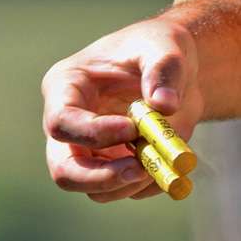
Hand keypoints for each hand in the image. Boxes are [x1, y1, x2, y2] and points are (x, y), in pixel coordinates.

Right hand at [41, 16, 202, 201]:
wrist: (178, 73)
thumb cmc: (160, 49)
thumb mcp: (165, 48)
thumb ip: (164, 71)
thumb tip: (164, 105)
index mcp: (66, 88)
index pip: (62, 122)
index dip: (94, 133)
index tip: (133, 128)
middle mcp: (71, 126)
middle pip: (64, 171)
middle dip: (102, 177)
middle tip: (140, 170)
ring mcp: (91, 152)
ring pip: (97, 190)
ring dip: (133, 184)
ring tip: (167, 157)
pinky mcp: (115, 167)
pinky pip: (127, 192)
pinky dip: (152, 186)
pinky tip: (173, 165)